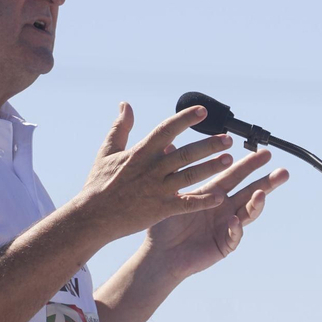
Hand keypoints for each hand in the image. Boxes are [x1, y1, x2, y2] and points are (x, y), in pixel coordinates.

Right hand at [73, 103, 235, 242]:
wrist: (91, 217)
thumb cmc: (98, 183)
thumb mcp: (107, 151)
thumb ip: (120, 127)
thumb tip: (125, 104)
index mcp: (140, 152)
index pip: (166, 130)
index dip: (185, 119)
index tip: (203, 111)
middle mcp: (152, 168)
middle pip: (185, 153)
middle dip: (208, 145)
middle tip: (228, 139)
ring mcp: (157, 189)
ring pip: (189, 176)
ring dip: (210, 167)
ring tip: (229, 160)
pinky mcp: (159, 210)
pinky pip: (185, 204)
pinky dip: (202, 201)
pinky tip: (219, 197)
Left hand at [141, 142, 289, 282]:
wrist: (160, 254)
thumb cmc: (164, 224)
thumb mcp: (170, 196)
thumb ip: (175, 174)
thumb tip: (168, 146)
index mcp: (214, 193)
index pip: (236, 175)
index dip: (250, 165)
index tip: (265, 153)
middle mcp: (225, 207)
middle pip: (250, 191)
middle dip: (267, 182)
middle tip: (283, 172)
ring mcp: (227, 226)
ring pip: (248, 213)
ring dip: (257, 203)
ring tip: (262, 193)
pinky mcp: (225, 244)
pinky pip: (234, 235)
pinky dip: (236, 228)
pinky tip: (235, 220)